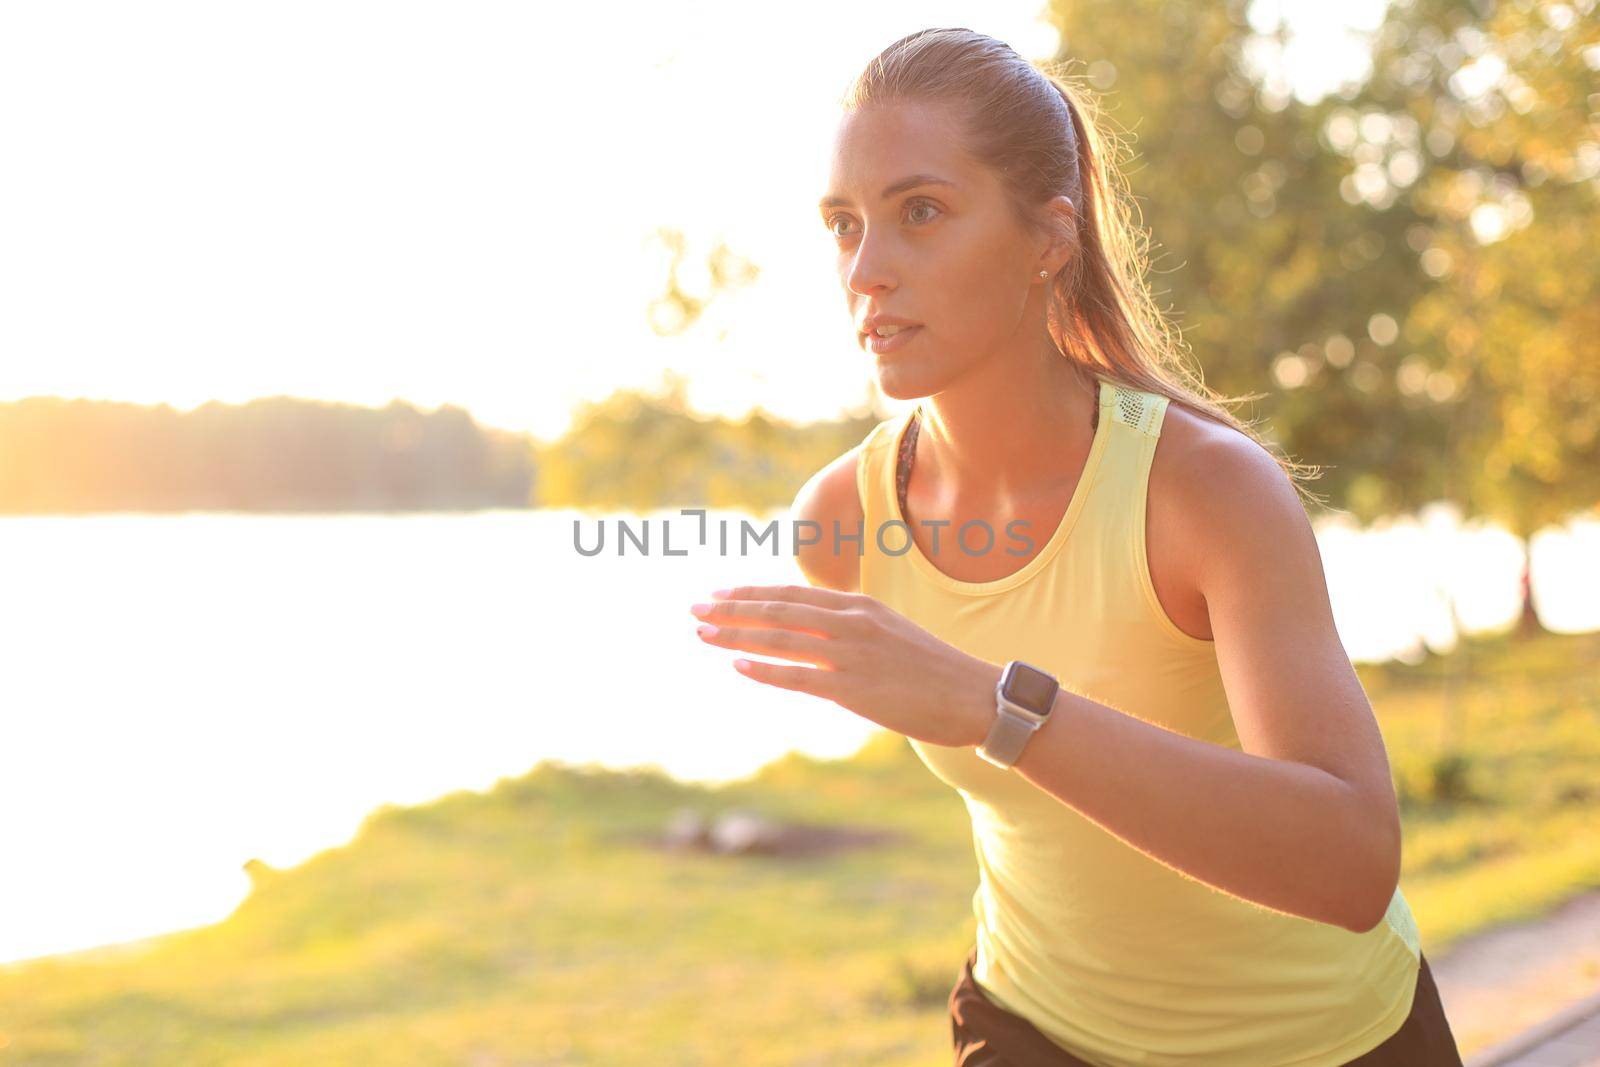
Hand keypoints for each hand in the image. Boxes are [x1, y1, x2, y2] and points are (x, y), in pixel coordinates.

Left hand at [688, 583, 999, 747]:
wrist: (976, 696)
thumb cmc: (934, 671)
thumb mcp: (890, 634)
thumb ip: (850, 631)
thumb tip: (813, 637)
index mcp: (859, 607)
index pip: (791, 595)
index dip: (750, 594)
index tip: (717, 594)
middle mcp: (851, 623)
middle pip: (778, 611)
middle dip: (731, 609)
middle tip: (694, 608)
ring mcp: (852, 655)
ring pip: (781, 639)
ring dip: (737, 635)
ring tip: (703, 632)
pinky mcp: (855, 689)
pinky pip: (800, 677)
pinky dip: (766, 669)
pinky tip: (738, 664)